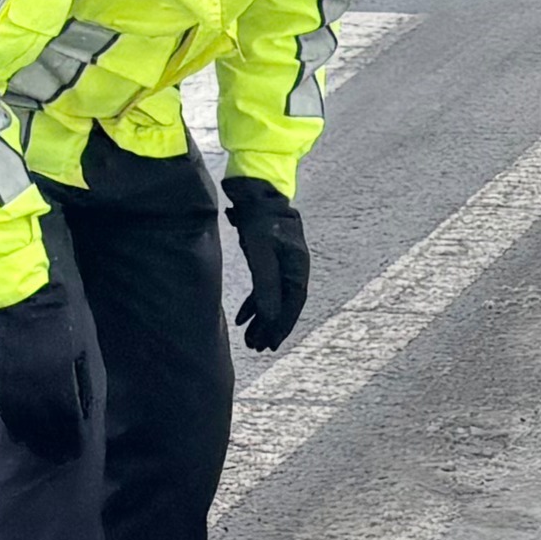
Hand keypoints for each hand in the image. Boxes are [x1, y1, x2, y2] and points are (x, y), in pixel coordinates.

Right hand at [0, 285, 92, 459]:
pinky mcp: (1, 381)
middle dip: (52, 445)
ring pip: (23, 424)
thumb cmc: (63, 325)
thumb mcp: (82, 354)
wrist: (28, 304)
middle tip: (58, 458)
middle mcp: (39, 393)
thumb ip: (80, 382)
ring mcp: (17, 388)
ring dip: (32, 439)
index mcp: (63, 386)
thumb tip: (82, 406)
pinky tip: (17, 432)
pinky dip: (14, 423)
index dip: (71, 441)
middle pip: (45, 429)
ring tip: (37, 450)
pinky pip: (7, 410)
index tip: (73, 453)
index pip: (68, 424)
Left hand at [222, 176, 310, 351]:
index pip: (293, 303)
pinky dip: (255, 303)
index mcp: (297, 266)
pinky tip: (243, 317)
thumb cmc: (258, 220)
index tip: (271, 344)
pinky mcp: (269, 258)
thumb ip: (265, 285)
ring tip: (250, 339)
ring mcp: (282, 262)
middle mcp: (294, 266)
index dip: (282, 325)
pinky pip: (265, 287)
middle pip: (284, 304)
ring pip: (273, 297)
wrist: (255, 192)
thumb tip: (269, 316)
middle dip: (270, 327)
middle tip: (258, 347)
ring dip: (261, 318)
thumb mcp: (260, 253)